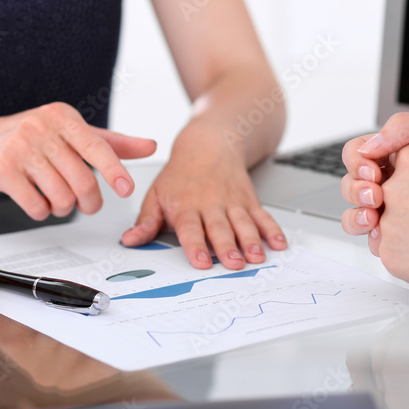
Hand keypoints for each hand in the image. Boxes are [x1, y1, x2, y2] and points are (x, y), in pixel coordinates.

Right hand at [0, 102, 156, 219]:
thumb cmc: (30, 138)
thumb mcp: (71, 133)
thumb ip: (111, 143)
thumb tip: (150, 146)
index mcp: (63, 116)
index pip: (96, 146)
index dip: (114, 170)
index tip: (126, 189)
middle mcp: (41, 127)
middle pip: (81, 180)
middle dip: (89, 202)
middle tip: (88, 206)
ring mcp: (19, 148)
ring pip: (60, 196)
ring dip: (63, 208)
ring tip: (57, 200)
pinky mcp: (1, 170)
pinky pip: (35, 205)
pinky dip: (41, 211)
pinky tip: (37, 201)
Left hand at [120, 129, 285, 269]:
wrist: (208, 144)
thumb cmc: (180, 174)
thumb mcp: (156, 195)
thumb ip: (146, 222)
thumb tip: (130, 241)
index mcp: (186, 206)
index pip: (190, 228)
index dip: (196, 245)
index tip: (200, 262)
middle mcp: (211, 205)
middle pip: (220, 229)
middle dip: (227, 247)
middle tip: (234, 263)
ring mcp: (232, 203)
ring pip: (243, 224)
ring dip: (251, 241)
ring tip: (257, 257)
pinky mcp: (249, 201)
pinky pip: (262, 216)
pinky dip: (272, 230)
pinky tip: (279, 243)